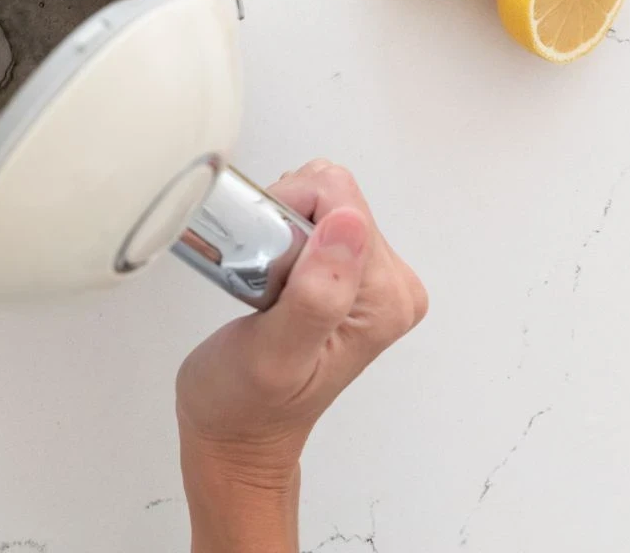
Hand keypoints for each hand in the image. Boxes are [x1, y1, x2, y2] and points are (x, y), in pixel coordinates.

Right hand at [175, 161, 426, 551]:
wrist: (238, 434)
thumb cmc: (246, 406)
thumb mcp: (275, 354)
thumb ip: (316, 293)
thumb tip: (349, 225)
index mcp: (387, 298)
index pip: (341, 199)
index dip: (287, 215)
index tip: (265, 263)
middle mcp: (390, 285)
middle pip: (332, 194)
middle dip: (282, 221)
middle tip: (262, 278)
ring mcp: (369, 279)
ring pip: (319, 200)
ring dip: (278, 229)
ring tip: (263, 282)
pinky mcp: (344, 273)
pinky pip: (311, 218)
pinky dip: (278, 234)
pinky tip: (267, 278)